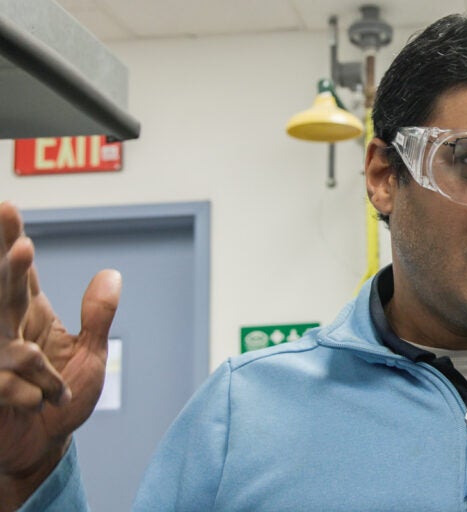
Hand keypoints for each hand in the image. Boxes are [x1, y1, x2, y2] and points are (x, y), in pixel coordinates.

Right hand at [0, 202, 120, 509]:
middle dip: (2, 251)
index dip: (11, 240)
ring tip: (22, 250)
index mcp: (29, 316)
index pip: (20, 273)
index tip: (7, 207)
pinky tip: (39, 403)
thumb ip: (98, 318)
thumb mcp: (91, 356)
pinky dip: (31, 388)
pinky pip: (7, 381)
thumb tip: (111, 275)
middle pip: (1, 285)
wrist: (44, 447)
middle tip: (4, 209)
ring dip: (7, 286)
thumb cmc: (64, 401)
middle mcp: (7, 331)